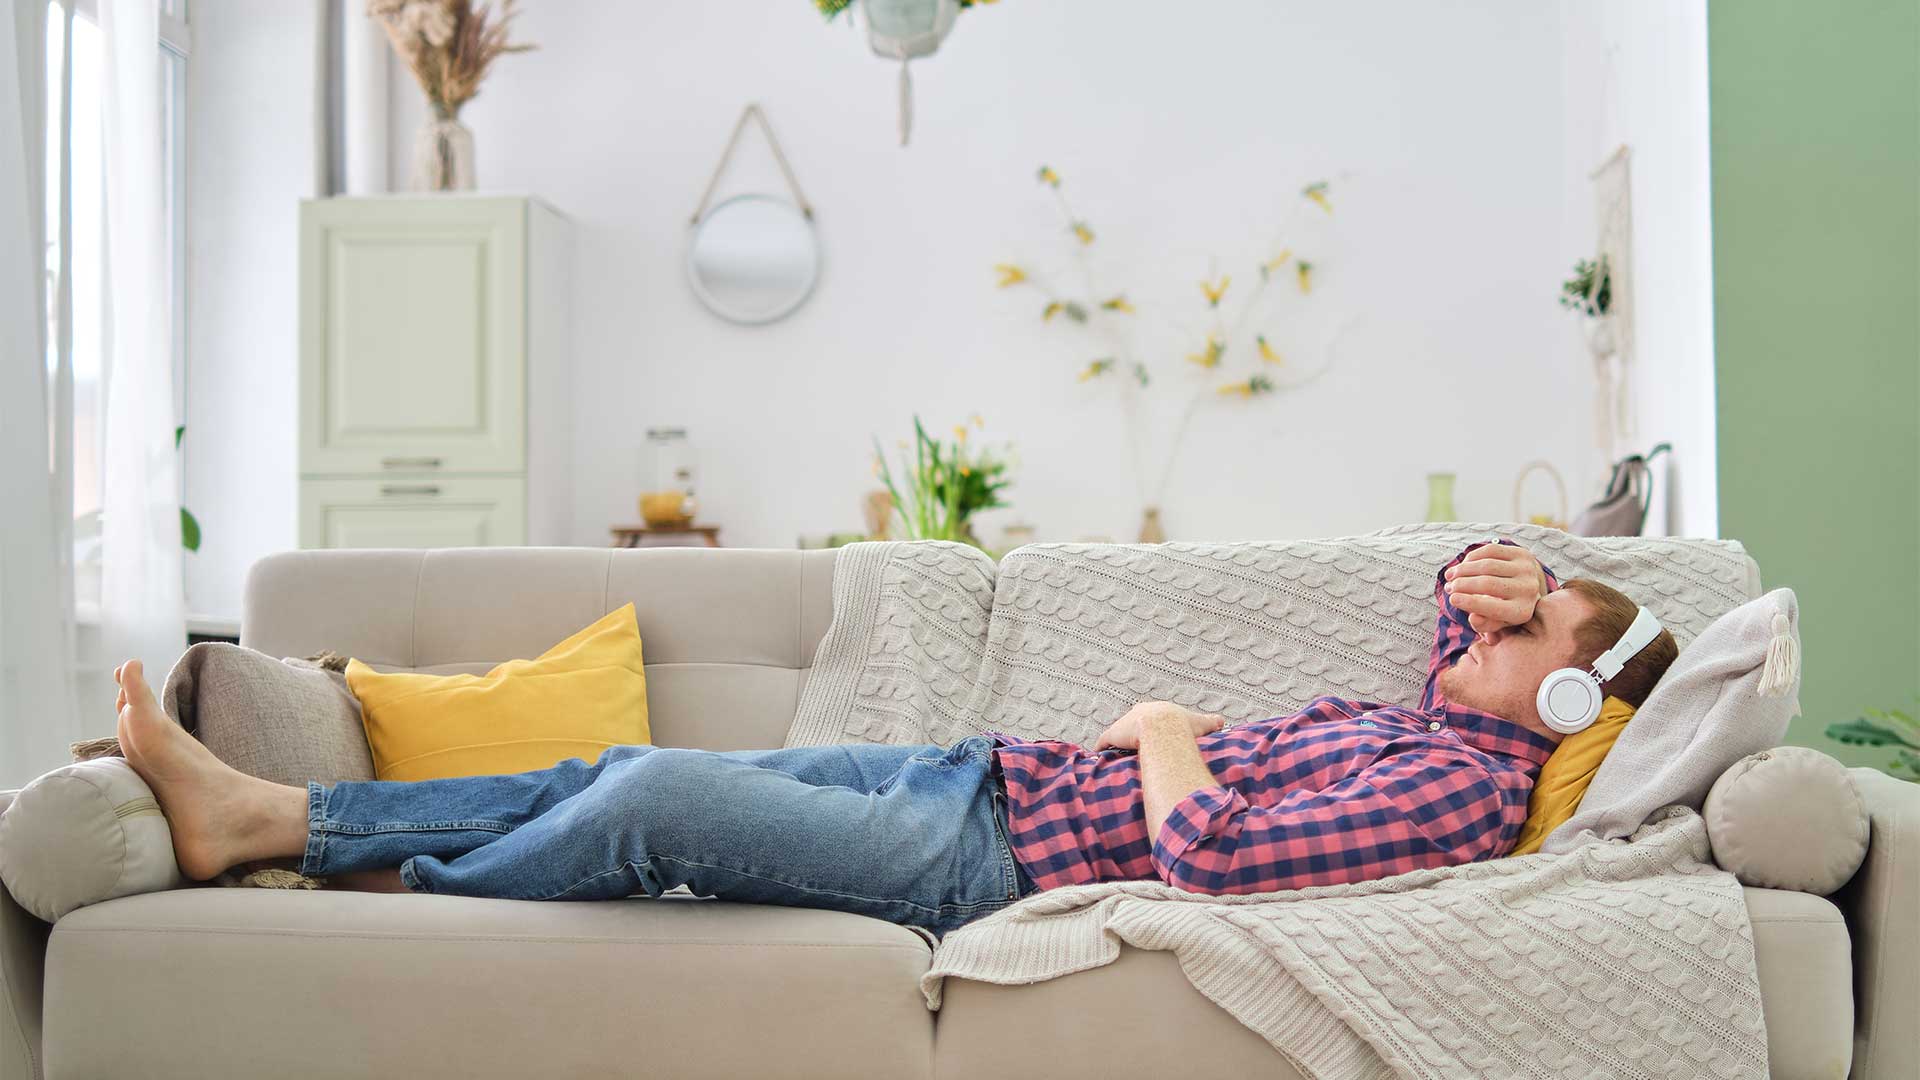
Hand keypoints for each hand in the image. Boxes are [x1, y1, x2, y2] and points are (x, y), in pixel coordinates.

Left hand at [1092, 701, 1225, 751]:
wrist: (1163, 727)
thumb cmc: (1183, 726)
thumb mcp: (1201, 723)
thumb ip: (1211, 721)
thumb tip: (1223, 721)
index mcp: (1157, 710)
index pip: (1152, 716)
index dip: (1152, 725)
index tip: (1152, 734)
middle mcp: (1138, 712)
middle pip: (1133, 722)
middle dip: (1132, 731)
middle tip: (1135, 744)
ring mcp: (1124, 723)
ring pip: (1118, 733)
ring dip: (1117, 741)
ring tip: (1116, 752)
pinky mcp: (1112, 735)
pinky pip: (1104, 742)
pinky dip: (1102, 748)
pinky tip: (1099, 755)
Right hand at [1443, 542, 1548, 641]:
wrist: (1525, 587)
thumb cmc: (1503, 608)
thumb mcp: (1495, 621)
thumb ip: (1484, 624)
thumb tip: (1473, 618)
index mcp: (1522, 612)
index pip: (1493, 608)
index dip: (1469, 603)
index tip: (1451, 599)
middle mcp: (1529, 590)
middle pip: (1488, 584)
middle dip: (1462, 584)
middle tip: (1448, 587)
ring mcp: (1527, 570)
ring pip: (1487, 565)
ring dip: (1463, 569)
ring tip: (1450, 576)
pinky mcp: (1523, 554)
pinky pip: (1491, 551)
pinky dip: (1472, 557)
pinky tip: (1463, 565)